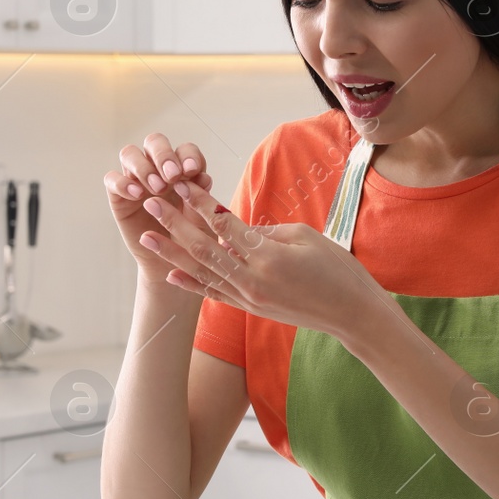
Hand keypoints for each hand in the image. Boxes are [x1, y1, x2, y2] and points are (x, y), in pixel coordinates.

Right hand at [103, 133, 213, 278]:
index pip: (184, 150)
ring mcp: (136, 179)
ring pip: (130, 154)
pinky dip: (123, 183)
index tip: (192, 170)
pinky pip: (112, 179)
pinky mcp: (118, 194)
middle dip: (164, 154)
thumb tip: (203, 177)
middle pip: (155, 142)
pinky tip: (138, 195)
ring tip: (157, 188)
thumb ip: (201, 201)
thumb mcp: (201, 223)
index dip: (188, 155)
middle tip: (172, 175)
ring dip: (144, 167)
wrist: (169, 265)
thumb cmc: (189, 240)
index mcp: (183, 170)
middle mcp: (157, 168)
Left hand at [138, 179, 387, 339]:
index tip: (182, 184)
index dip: (201, 202)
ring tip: (146, 236)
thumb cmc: (337, 269)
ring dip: (172, 253)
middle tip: (151, 201)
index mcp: (268, 255)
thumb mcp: (305, 237)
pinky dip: (191, 284)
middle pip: (204, 246)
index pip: (225, 223)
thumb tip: (237, 227)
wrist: (351, 314)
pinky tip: (170, 274)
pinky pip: (215, 294)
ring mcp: (249, 298)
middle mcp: (253, 279)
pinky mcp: (251, 309)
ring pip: (202, 271)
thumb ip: (266, 232)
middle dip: (175, 222)